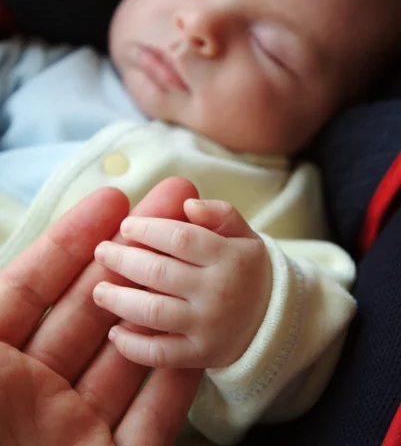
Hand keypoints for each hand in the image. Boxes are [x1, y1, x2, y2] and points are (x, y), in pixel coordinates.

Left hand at [0, 178, 201, 445]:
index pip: (30, 288)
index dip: (71, 241)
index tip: (112, 199)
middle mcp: (27, 399)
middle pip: (88, 310)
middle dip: (130, 254)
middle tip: (169, 204)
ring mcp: (71, 438)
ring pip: (124, 358)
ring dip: (159, 304)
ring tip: (194, 253)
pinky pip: (151, 424)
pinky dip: (175, 380)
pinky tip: (198, 337)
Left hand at [93, 199, 272, 368]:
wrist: (274, 321)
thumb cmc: (247, 270)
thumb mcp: (245, 235)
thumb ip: (221, 214)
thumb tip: (188, 205)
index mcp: (229, 257)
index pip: (181, 238)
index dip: (148, 230)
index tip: (126, 226)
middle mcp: (218, 291)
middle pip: (160, 272)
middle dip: (124, 260)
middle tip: (102, 252)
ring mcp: (209, 326)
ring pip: (155, 312)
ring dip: (120, 300)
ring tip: (99, 291)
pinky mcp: (201, 355)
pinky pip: (161, 354)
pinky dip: (134, 347)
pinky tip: (115, 334)